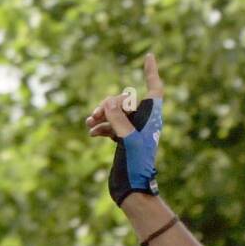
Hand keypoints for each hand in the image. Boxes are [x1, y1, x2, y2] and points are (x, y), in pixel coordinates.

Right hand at [86, 54, 164, 204]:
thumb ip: (118, 118)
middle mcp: (144, 123)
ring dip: (102, 115)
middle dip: (110, 104)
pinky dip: (102, 127)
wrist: (133, 189)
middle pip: (126, 100)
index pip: (154, 90)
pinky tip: (91, 132)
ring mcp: (133, 131)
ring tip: (90, 122)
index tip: (149, 56)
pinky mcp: (124, 140)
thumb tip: (109, 102)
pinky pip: (111, 126)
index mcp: (152, 119)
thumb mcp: (128, 139)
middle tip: (97, 115)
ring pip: (116, 112)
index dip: (151, 73)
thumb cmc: (135, 165)